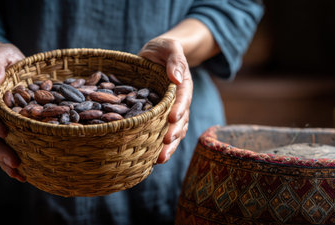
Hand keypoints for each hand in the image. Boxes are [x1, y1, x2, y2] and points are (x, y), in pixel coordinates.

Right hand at [0, 43, 25, 181]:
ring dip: (4, 160)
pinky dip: (9, 161)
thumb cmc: (4, 58)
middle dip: (0, 149)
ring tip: (18, 174)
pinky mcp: (3, 128)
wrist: (3, 65)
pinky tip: (22, 174)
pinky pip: (4, 146)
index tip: (3, 131)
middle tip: (14, 161)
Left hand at [139, 37, 192, 163]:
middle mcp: (179, 100)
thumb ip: (175, 59)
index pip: (182, 98)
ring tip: (160, 159)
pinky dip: (160, 144)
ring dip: (169, 146)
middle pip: (181, 119)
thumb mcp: (169, 47)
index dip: (179, 108)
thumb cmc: (163, 48)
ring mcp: (172, 110)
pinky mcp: (161, 116)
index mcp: (182, 84)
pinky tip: (151, 158)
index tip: (173, 119)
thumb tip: (177, 77)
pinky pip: (163, 131)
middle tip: (166, 145)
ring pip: (175, 130)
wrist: (158, 54)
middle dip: (174, 133)